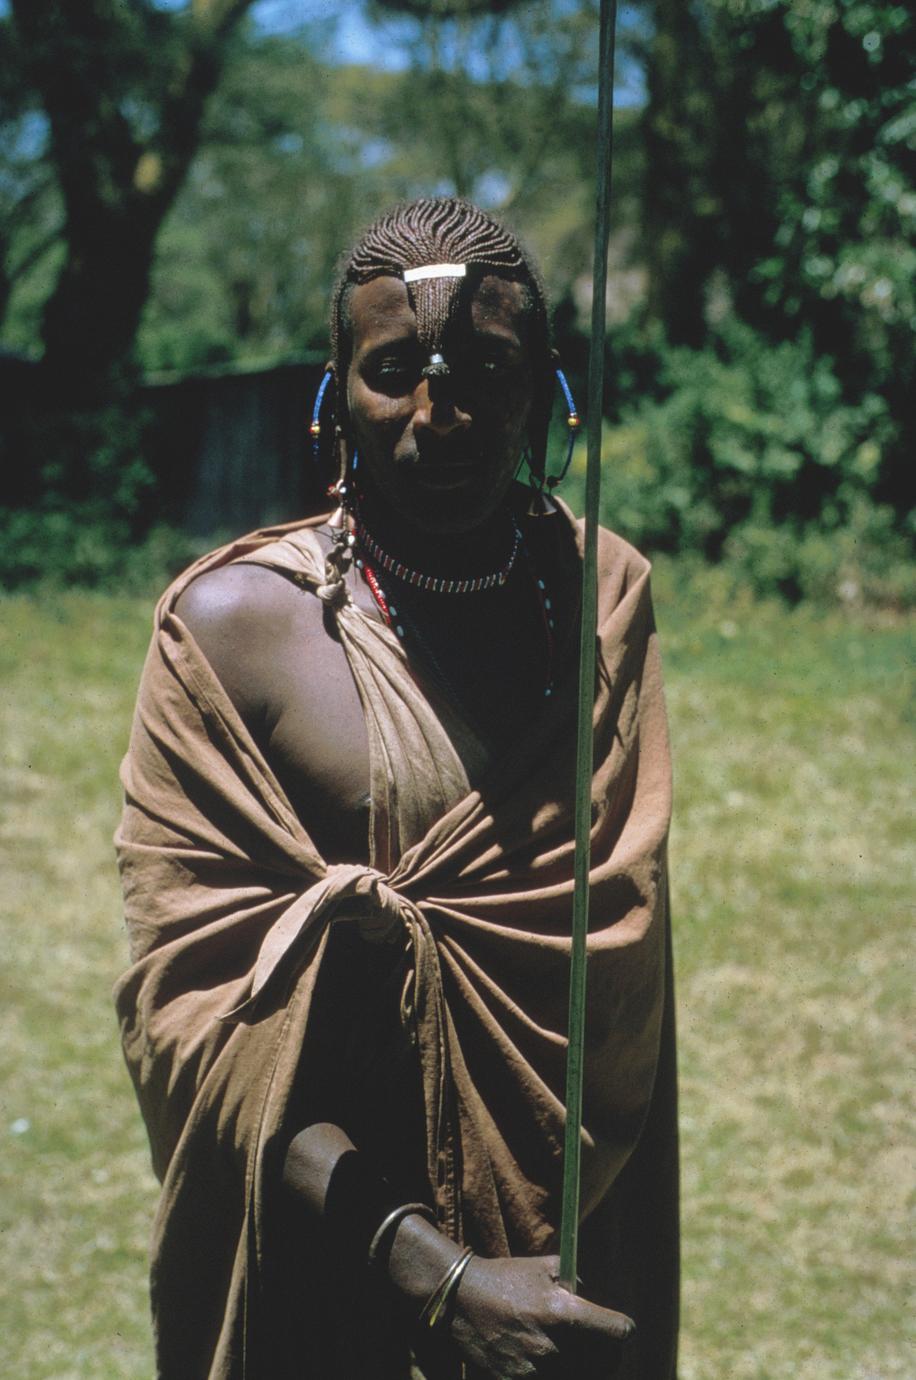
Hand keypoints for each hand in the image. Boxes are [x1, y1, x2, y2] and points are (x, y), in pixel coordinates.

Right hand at [448, 1253, 633, 1378]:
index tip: (622, 1328)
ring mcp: (534, 1369)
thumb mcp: (544, 1267)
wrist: (460, 1300)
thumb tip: (593, 1297)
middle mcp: (552, 1345)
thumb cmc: (505, 1278)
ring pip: (579, 1376)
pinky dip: (554, 1372)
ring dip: (582, 1366)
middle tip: (602, 1346)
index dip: (622, 1329)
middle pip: (604, 1362)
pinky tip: (548, 1362)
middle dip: (607, 1353)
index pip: (616, 1331)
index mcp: (562, 1311)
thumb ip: (575, 1280)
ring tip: (572, 1353)